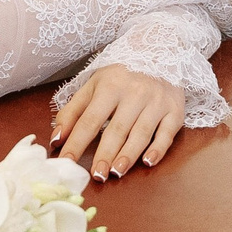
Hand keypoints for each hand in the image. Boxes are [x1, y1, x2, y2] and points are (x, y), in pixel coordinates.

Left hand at [53, 64, 185, 178]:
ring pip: (141, 133)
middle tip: (96, 175)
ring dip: (128, 155)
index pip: (90, 120)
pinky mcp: (175, 110)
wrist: (160, 55)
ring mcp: (157, 102)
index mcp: (111, 86)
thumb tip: (57, 139)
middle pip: (117, 129)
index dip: (77, 142)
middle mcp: (135, 93)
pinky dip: (158, 149)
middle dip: (105, 154)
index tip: (66, 162)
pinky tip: (147, 162)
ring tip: (116, 172)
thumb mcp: (93, 86)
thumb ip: (73, 111)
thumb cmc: (121, 77)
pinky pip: (167, 133)